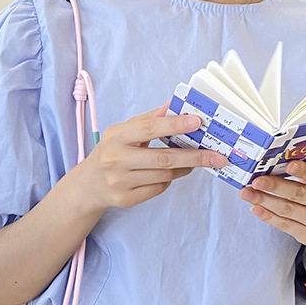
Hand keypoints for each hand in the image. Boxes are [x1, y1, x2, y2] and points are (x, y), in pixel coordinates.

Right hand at [74, 104, 228, 212]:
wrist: (89, 184)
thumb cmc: (111, 152)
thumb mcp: (123, 131)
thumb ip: (148, 119)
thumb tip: (174, 105)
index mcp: (116, 137)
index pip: (149, 128)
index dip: (175, 125)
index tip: (197, 122)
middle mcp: (116, 160)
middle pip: (163, 158)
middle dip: (194, 156)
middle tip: (216, 156)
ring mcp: (120, 182)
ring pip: (164, 175)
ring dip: (184, 168)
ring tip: (195, 162)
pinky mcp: (125, 199)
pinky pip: (157, 188)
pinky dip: (168, 180)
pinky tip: (170, 173)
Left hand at [238, 160, 305, 248]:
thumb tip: (276, 163)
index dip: (305, 171)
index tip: (288, 165)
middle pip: (300, 194)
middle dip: (275, 186)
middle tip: (256, 180)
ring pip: (288, 210)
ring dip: (264, 200)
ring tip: (247, 193)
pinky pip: (284, 225)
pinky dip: (267, 216)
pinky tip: (255, 208)